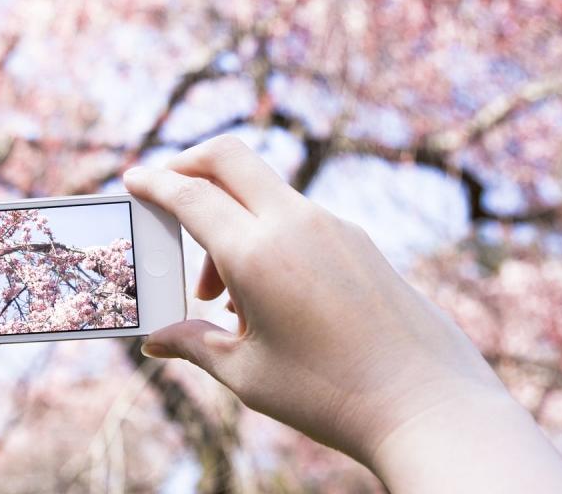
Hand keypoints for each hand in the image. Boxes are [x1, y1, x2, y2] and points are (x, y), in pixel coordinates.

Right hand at [124, 135, 561, 492]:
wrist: (429, 405)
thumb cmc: (331, 394)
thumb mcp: (247, 374)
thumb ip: (194, 344)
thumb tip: (156, 340)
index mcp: (257, 253)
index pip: (190, 194)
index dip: (154, 183)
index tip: (132, 179)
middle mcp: (295, 224)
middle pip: (229, 157)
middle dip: (187, 163)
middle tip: (165, 195)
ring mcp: (332, 226)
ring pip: (261, 192)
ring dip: (227, 219)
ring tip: (220, 298)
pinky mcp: (357, 240)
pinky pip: (295, 217)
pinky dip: (264, 234)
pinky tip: (267, 297)